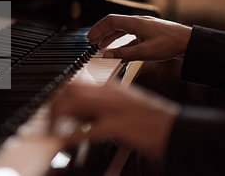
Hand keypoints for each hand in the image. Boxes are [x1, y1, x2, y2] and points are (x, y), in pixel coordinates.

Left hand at [50, 82, 179, 157]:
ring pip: (77, 103)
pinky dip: (73, 135)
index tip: (52, 106)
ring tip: (54, 130)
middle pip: (72, 90)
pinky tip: (64, 140)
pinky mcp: (119, 126)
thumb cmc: (150, 119)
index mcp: (111, 87)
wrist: (174, 127)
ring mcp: (114, 108)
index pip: (77, 83)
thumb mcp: (122, 105)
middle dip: (56, 104)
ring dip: (60, 116)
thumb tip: (77, 114)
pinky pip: (90, 130)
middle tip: (50, 120)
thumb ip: (101, 106)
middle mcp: (110, 93)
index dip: (60, 95)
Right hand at [87, 15, 191, 61]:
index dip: (98, 29)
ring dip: (111, 37)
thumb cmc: (170, 44)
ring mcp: (144, 27)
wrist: (189, 42)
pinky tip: (119, 49)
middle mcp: (138, 22)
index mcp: (135, 23)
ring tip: (102, 46)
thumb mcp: (144, 51)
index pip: (110, 21)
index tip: (90, 38)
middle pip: (114, 24)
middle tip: (92, 42)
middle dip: (102, 33)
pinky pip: (130, 35)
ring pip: (122, 30)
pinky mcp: (149, 33)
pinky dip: (122, 42)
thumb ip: (123, 54)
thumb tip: (107, 55)